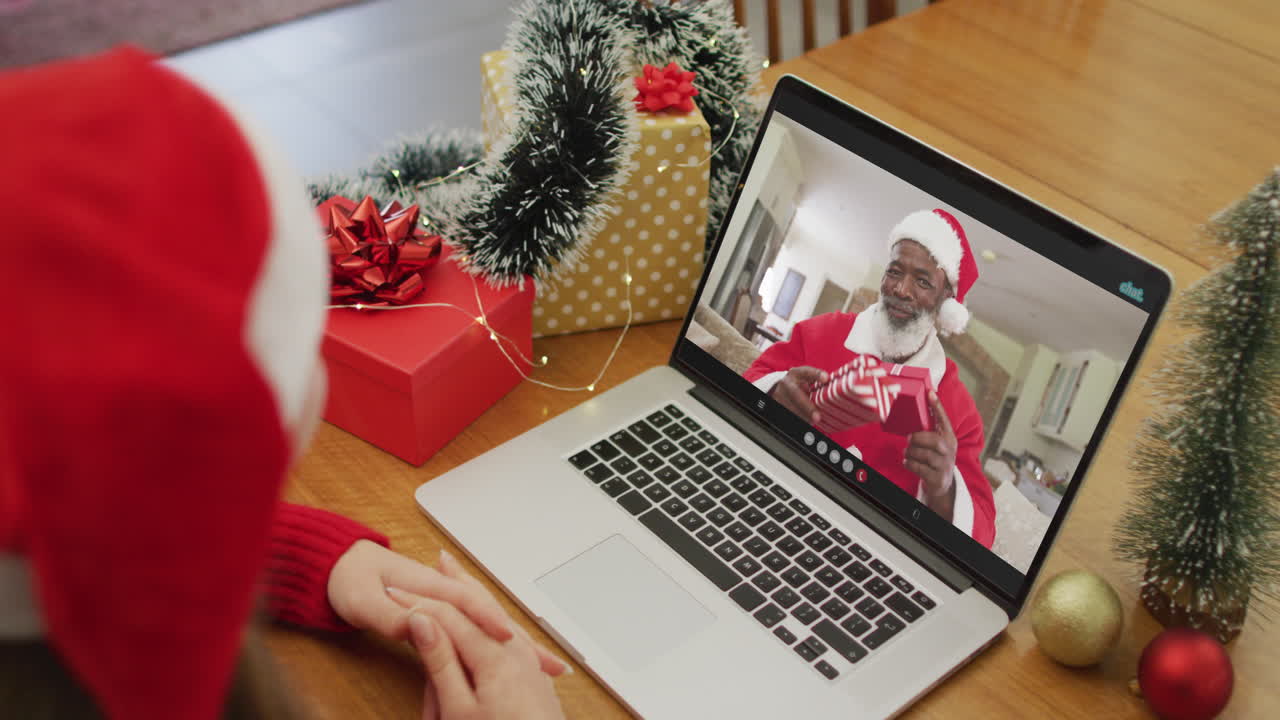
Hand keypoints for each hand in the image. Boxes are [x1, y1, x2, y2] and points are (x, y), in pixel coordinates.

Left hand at [328, 542, 569, 676]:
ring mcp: (444, 600)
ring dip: (518, 643)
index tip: (508, 638)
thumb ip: (389, 614)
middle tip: (549, 661)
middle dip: (520, 637)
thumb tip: (417, 624)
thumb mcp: (363, 600)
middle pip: (489, 614)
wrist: (337, 566)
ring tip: (548, 664)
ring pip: (487, 623)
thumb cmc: (349, 579)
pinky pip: (475, 628)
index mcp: (429, 585)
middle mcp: (442, 591)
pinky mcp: (440, 611)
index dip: (488, 620)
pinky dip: (498, 642)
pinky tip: (513, 654)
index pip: (467, 603)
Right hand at [406, 571, 567, 719]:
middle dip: (452, 586)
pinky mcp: (532, 672)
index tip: (391, 594)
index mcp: (494, 655)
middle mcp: (514, 649)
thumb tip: (422, 621)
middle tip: (436, 561)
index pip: (447, 616)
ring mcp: (526, 659)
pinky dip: (489, 615)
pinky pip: (505, 631)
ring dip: (473, 594)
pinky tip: (486, 613)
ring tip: (456, 570)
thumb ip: (441, 662)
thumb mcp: (460, 708)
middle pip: (475, 606)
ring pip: (492, 616)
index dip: (417, 602)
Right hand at [768, 366, 827, 424]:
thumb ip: (817, 379)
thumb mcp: (806, 378)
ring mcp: (778, 394)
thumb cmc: (798, 383)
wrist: (778, 387)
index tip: (826, 378)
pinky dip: (798, 419)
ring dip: (803, 416)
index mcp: (796, 373)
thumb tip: (831, 382)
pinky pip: (787, 413)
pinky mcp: (775, 404)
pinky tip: (805, 422)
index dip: (817, 374)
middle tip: (817, 417)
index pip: (806, 372)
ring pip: (790, 407)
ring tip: (813, 421)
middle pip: (795, 394)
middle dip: (807, 407)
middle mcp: (785, 383)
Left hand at [904, 392, 956, 519]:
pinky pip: (919, 468)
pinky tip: (907, 462)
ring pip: (925, 455)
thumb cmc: (935, 458)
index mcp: (949, 438)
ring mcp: (945, 465)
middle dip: (918, 438)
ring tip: (907, 452)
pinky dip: (909, 464)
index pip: (945, 419)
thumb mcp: (936, 444)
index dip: (937, 406)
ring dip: (911, 452)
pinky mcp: (938, 478)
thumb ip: (928, 431)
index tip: (930, 393)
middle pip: (935, 441)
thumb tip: (913, 411)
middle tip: (909, 439)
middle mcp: (950, 451)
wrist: (942, 484)